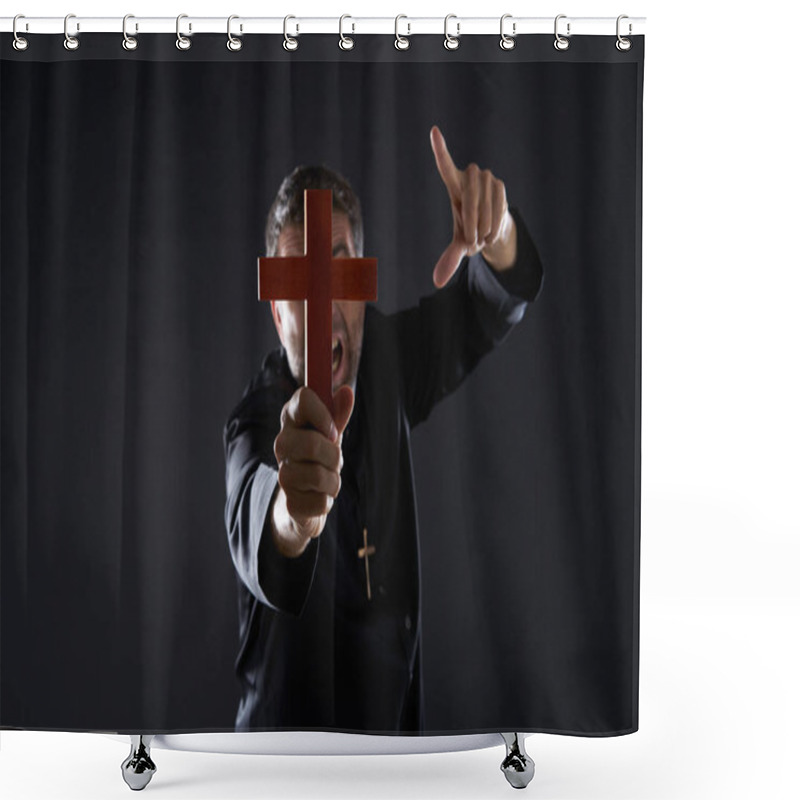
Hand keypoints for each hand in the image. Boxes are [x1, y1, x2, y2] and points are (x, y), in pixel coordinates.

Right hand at [270, 385, 354, 556]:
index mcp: (292, 420)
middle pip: (312, 444)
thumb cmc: (319, 457)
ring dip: (333, 481)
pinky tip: (319, 496)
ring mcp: (283, 474)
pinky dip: (327, 501)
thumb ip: (338, 414)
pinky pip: (321, 502)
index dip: (323, 413)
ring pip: (319, 476)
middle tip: (333, 460)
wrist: (303, 499)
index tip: (332, 430)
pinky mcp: (290, 502)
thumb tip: (346, 391)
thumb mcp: (330, 433)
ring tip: (327, 480)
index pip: (303, 397)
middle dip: (333, 455)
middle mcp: (282, 444)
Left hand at [430, 124, 516, 286]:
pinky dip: (495, 222)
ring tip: (483, 234)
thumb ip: (449, 260)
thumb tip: (437, 282)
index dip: (440, 149)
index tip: (434, 130)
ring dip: (484, 225)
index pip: (444, 165)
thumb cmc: (470, 233)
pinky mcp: (500, 185)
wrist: (493, 231)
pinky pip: (499, 205)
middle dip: (471, 222)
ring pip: (484, 203)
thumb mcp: (460, 247)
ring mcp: (487, 179)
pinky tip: (494, 229)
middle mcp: (470, 177)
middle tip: (474, 239)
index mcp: (454, 187)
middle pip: (468, 197)